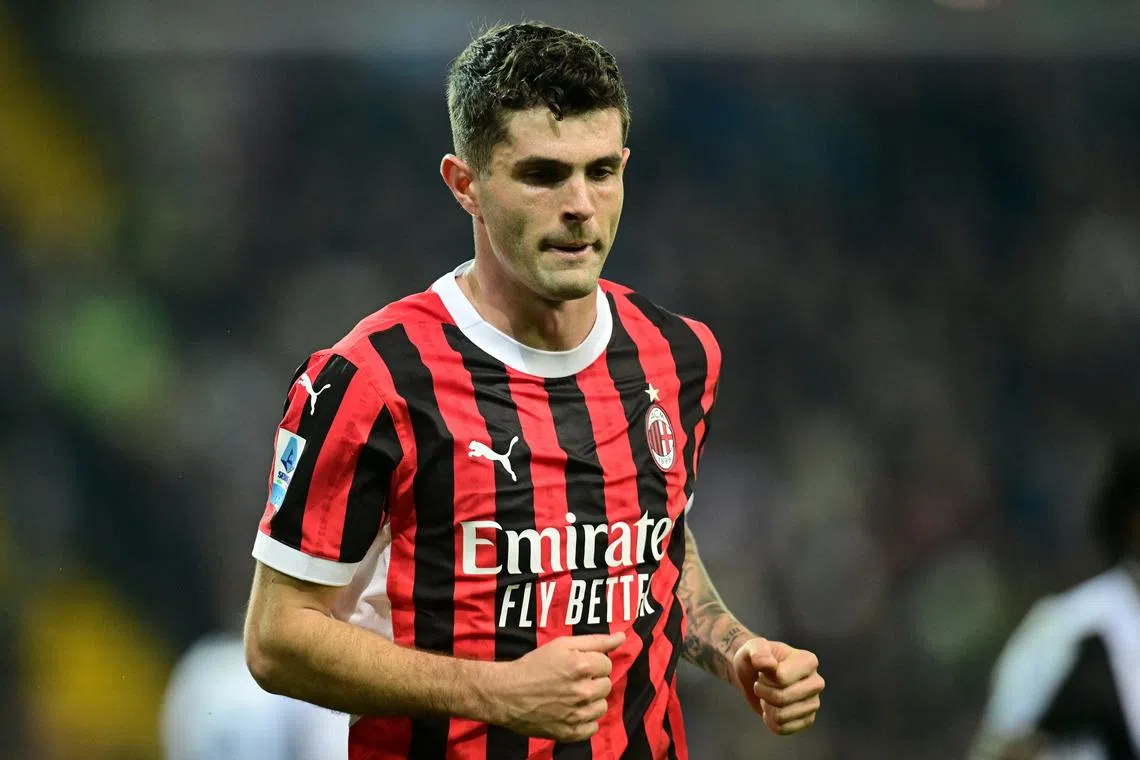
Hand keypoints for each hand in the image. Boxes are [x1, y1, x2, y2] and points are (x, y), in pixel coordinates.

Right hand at [492, 632, 624, 741]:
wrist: (506, 693)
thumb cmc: (533, 665)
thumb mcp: (562, 645)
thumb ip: (596, 640)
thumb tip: (622, 636)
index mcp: (582, 666)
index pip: (607, 664)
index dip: (593, 663)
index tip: (578, 665)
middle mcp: (582, 691)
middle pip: (606, 685)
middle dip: (593, 681)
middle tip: (572, 680)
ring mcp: (577, 714)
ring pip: (601, 706)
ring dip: (591, 701)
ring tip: (571, 696)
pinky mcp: (570, 732)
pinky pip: (592, 728)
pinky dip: (585, 721)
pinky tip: (571, 712)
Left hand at [732, 638, 823, 735]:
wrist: (754, 675)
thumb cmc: (755, 658)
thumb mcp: (752, 647)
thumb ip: (758, 651)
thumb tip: (768, 664)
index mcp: (809, 661)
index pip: (781, 678)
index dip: (764, 678)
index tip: (763, 670)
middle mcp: (816, 682)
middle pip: (782, 698)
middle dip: (764, 692)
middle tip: (761, 684)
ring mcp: (814, 703)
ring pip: (781, 716)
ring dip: (766, 706)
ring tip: (768, 695)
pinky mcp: (807, 720)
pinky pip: (782, 729)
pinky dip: (770, 720)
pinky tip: (772, 708)